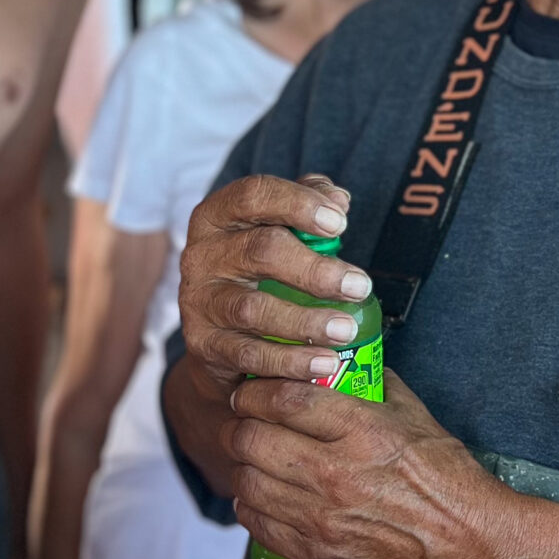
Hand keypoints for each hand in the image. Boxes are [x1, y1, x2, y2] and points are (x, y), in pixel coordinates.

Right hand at [177, 174, 374, 388]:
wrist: (216, 332)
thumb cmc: (256, 268)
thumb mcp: (273, 228)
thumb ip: (306, 203)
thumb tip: (339, 199)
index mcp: (217, 216)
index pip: (253, 195)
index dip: (297, 204)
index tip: (341, 223)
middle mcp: (201, 255)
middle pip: (260, 251)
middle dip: (315, 270)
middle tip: (359, 286)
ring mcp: (199, 302)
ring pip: (254, 309)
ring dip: (306, 322)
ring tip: (346, 330)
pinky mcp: (204, 345)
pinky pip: (250, 355)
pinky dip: (290, 361)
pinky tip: (324, 362)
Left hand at [223, 370, 506, 558]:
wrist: (470, 549)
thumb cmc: (449, 481)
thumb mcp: (417, 417)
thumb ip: (374, 386)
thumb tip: (342, 365)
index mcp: (361, 430)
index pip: (283, 399)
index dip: (256, 391)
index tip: (251, 391)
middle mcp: (334, 473)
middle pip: (252, 439)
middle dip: (241, 425)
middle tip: (245, 421)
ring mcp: (321, 518)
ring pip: (248, 482)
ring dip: (243, 465)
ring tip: (252, 458)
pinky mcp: (317, 554)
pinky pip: (259, 525)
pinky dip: (251, 506)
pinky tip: (261, 496)